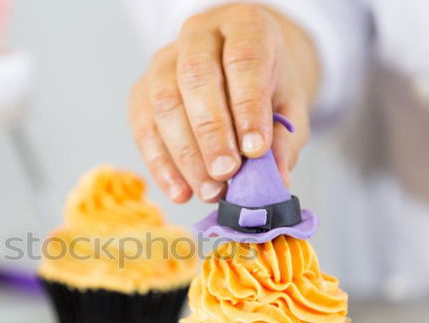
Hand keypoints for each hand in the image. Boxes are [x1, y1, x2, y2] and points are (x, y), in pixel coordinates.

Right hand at [129, 3, 318, 202]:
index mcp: (244, 25)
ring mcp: (163, 62)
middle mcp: (198, 35)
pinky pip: (143, 129)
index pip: (243, 58)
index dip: (247, 106)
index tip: (255, 150)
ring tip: (209, 190)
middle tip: (226, 173)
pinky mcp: (141, 92)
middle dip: (211, 132)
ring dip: (186, 154)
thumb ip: (284, 139)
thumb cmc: (264, 87)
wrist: (237, 72)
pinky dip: (161, 165)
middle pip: (196, 76)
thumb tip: (275, 180)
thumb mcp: (288, 106)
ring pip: (164, 102)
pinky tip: (181, 191)